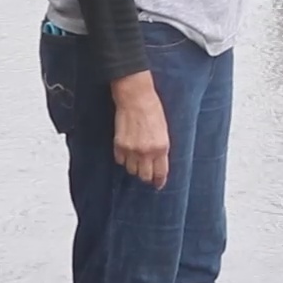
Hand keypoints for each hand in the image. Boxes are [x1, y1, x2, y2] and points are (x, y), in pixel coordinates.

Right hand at [111, 71, 170, 189]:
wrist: (136, 98)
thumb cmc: (152, 109)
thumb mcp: (163, 130)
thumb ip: (161, 148)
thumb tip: (158, 161)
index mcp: (162, 147)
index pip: (160, 173)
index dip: (159, 181)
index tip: (158, 185)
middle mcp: (147, 152)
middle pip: (144, 176)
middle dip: (146, 175)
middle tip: (146, 171)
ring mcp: (131, 150)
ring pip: (131, 170)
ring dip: (134, 166)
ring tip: (136, 156)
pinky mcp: (119, 146)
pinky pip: (120, 161)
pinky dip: (123, 158)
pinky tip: (127, 150)